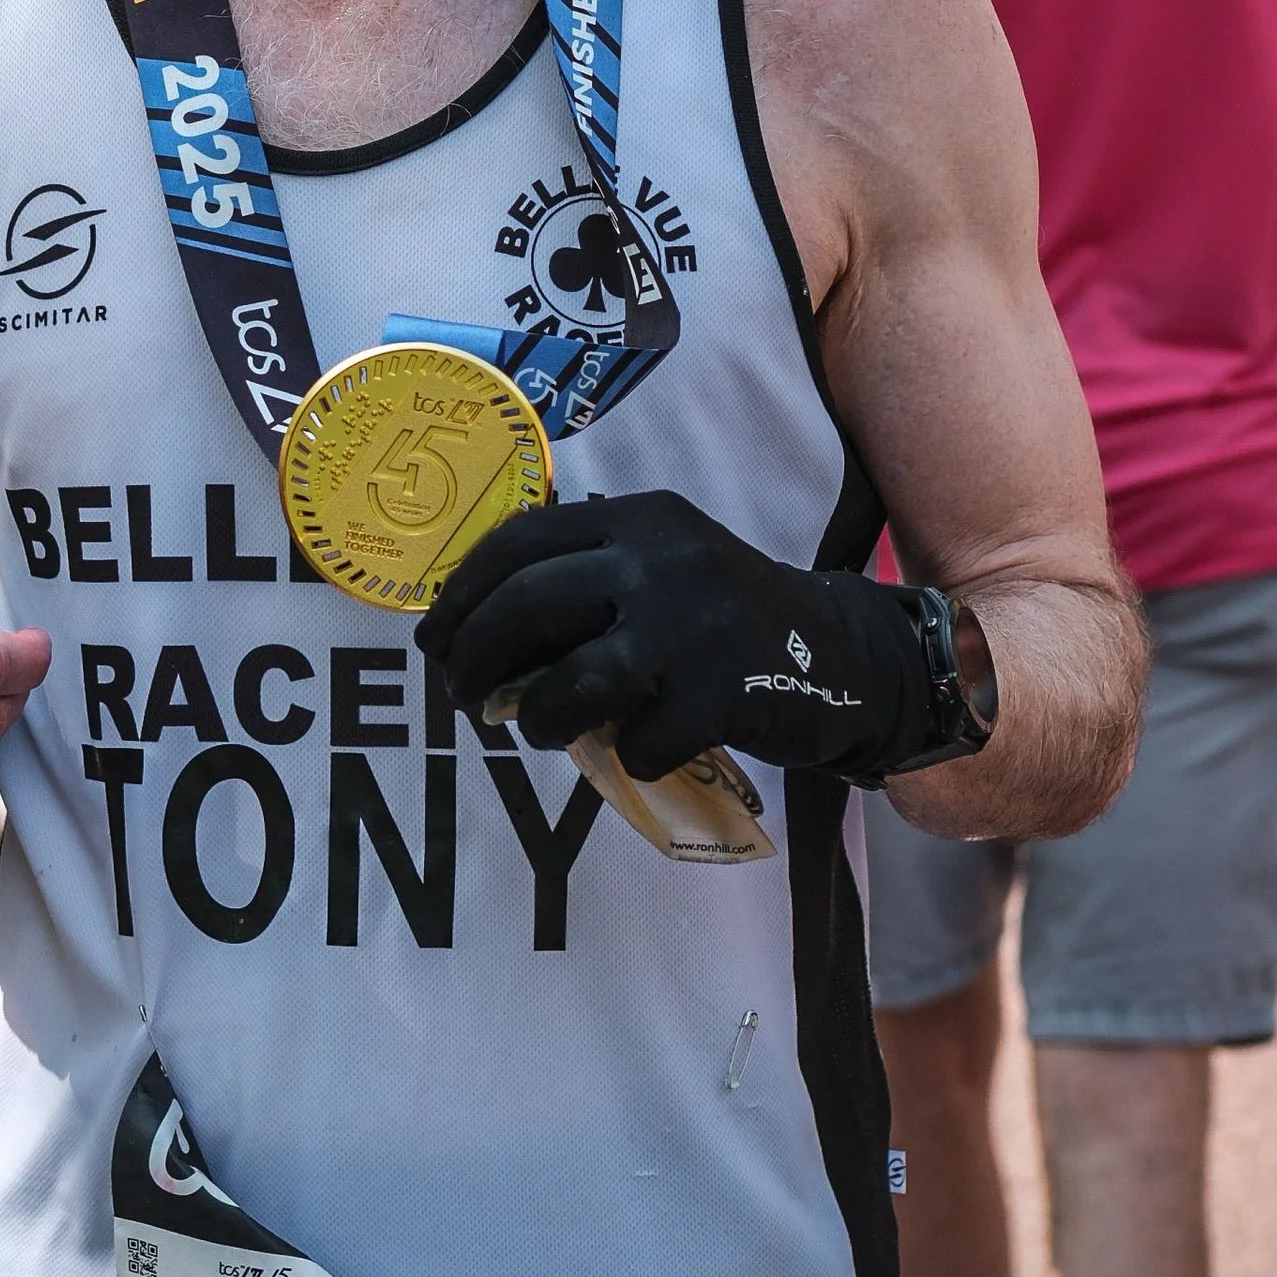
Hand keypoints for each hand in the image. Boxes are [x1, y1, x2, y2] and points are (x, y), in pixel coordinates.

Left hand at [418, 488, 930, 783]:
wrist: (844, 655)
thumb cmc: (726, 616)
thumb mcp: (664, 563)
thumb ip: (588, 578)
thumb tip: (476, 633)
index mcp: (639, 519)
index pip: (519, 541)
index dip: (462, 592)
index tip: (433, 636)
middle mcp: (660, 560)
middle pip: (526, 607)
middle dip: (474, 658)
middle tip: (462, 695)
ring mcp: (692, 628)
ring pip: (568, 684)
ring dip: (535, 718)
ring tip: (534, 730)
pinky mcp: (721, 695)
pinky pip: (638, 743)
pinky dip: (630, 757)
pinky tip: (641, 751)